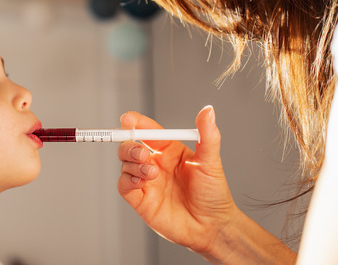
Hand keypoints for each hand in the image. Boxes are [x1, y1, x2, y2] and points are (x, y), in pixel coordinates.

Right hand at [117, 106, 237, 257]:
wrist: (212, 227)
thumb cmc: (213, 194)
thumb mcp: (211, 161)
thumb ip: (208, 135)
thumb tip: (208, 110)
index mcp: (170, 150)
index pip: (148, 131)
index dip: (137, 123)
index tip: (128, 119)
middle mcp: (155, 163)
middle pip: (130, 145)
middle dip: (130, 144)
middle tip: (143, 153)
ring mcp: (147, 181)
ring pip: (125, 163)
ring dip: (133, 164)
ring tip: (151, 174)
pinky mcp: (140, 199)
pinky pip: (123, 185)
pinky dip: (127, 180)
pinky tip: (141, 182)